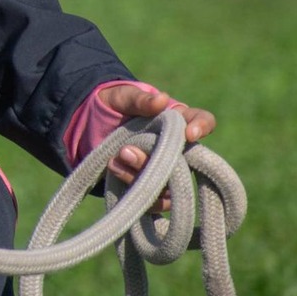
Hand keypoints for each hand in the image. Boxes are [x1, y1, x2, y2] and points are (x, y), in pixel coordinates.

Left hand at [99, 84, 216, 192]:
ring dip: (142, 172)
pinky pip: (153, 198)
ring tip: (118, 156)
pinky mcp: (151, 186)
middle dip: (160, 159)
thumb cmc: (117, 105)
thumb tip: (161, 98)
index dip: (202, 127)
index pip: (203, 121)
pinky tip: (113, 167)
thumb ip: (141, 99)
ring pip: (168, 182)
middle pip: (185, 160)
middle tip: (128, 150)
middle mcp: (178, 148)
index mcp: (179, 120)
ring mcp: (166, 168)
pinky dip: (133, 184)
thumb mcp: (124, 97)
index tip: (189, 134)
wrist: (93, 124)